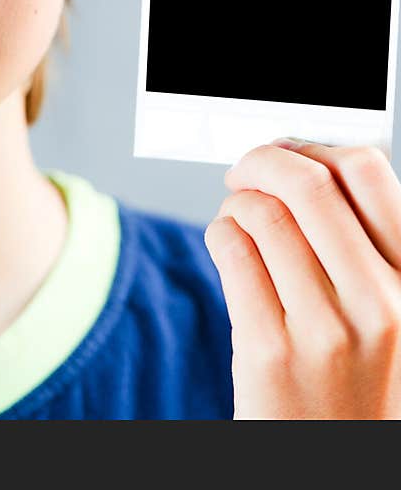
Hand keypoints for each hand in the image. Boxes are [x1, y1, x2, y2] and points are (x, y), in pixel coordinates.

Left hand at [204, 139, 400, 418]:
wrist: (334, 468)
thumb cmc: (357, 384)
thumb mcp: (389, 315)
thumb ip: (361, 247)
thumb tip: (303, 165)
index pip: (369, 173)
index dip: (316, 147)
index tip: (291, 152)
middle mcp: (381, 305)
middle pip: (308, 184)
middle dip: (263, 160)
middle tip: (244, 169)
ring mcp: (326, 331)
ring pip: (262, 213)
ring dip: (236, 201)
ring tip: (236, 216)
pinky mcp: (271, 353)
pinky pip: (232, 252)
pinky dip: (220, 232)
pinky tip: (227, 243)